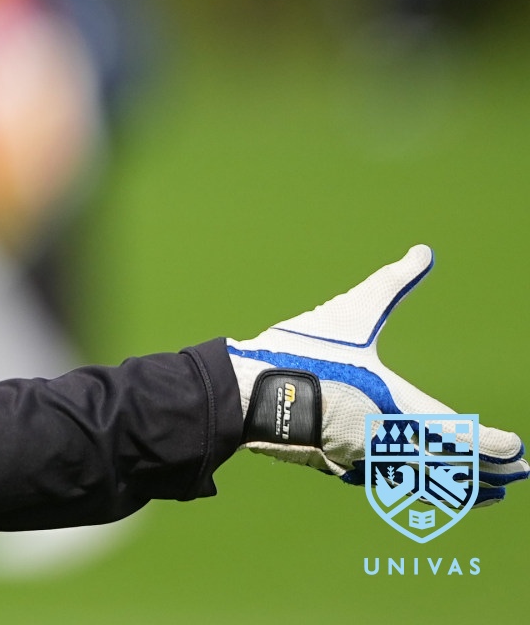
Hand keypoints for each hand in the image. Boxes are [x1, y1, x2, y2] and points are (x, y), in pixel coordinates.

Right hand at [230, 245, 525, 501]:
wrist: (244, 391)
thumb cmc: (299, 351)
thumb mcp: (350, 312)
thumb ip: (391, 284)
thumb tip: (423, 252)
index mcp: (395, 405)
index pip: (458, 433)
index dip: (491, 445)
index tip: (518, 450)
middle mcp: (386, 439)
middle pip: (451, 468)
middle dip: (490, 475)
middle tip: (518, 478)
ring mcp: (361, 459)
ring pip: (423, 482)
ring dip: (461, 490)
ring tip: (486, 494)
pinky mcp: (335, 467)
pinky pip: (387, 482)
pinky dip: (416, 487)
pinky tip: (418, 483)